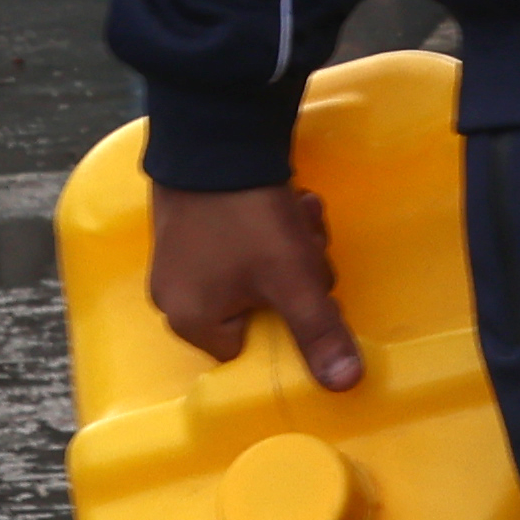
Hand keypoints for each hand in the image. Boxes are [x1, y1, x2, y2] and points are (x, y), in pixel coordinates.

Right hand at [144, 178, 370, 389]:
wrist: (214, 134)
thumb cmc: (248, 221)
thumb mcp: (292, 280)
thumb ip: (318, 333)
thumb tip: (344, 385)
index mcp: (191, 322)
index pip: (254, 347)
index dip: (291, 321)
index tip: (311, 288)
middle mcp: (174, 296)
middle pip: (259, 307)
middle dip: (295, 274)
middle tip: (307, 244)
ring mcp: (179, 257)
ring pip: (256, 269)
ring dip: (290, 245)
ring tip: (299, 213)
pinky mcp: (189, 221)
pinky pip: (238, 240)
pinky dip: (267, 223)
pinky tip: (285, 198)